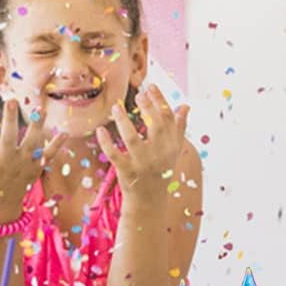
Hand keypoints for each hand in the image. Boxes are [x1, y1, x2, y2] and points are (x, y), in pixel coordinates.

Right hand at [0, 94, 66, 222]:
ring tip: (39, 109)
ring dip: (37, 127)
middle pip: (9, 137)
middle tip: (11, 100)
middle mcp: (5, 162)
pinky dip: (57, 145)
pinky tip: (63, 131)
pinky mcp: (35, 170)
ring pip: (32, 144)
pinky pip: (49, 156)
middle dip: (10, 119)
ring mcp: (23, 166)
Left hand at [95, 86, 190, 204]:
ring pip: (133, 139)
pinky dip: (107, 143)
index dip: (160, 101)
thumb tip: (185, 106)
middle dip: (148, 108)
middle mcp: (160, 153)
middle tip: (138, 93)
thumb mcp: (174, 149)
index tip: (151, 87)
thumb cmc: (161, 169)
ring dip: (124, 122)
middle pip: (155, 126)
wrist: (150, 199)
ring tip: (116, 108)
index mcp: (172, 146)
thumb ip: (179, 127)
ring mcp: (143, 163)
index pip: (169, 119)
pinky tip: (100, 130)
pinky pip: (115, 155)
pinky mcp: (127, 171)